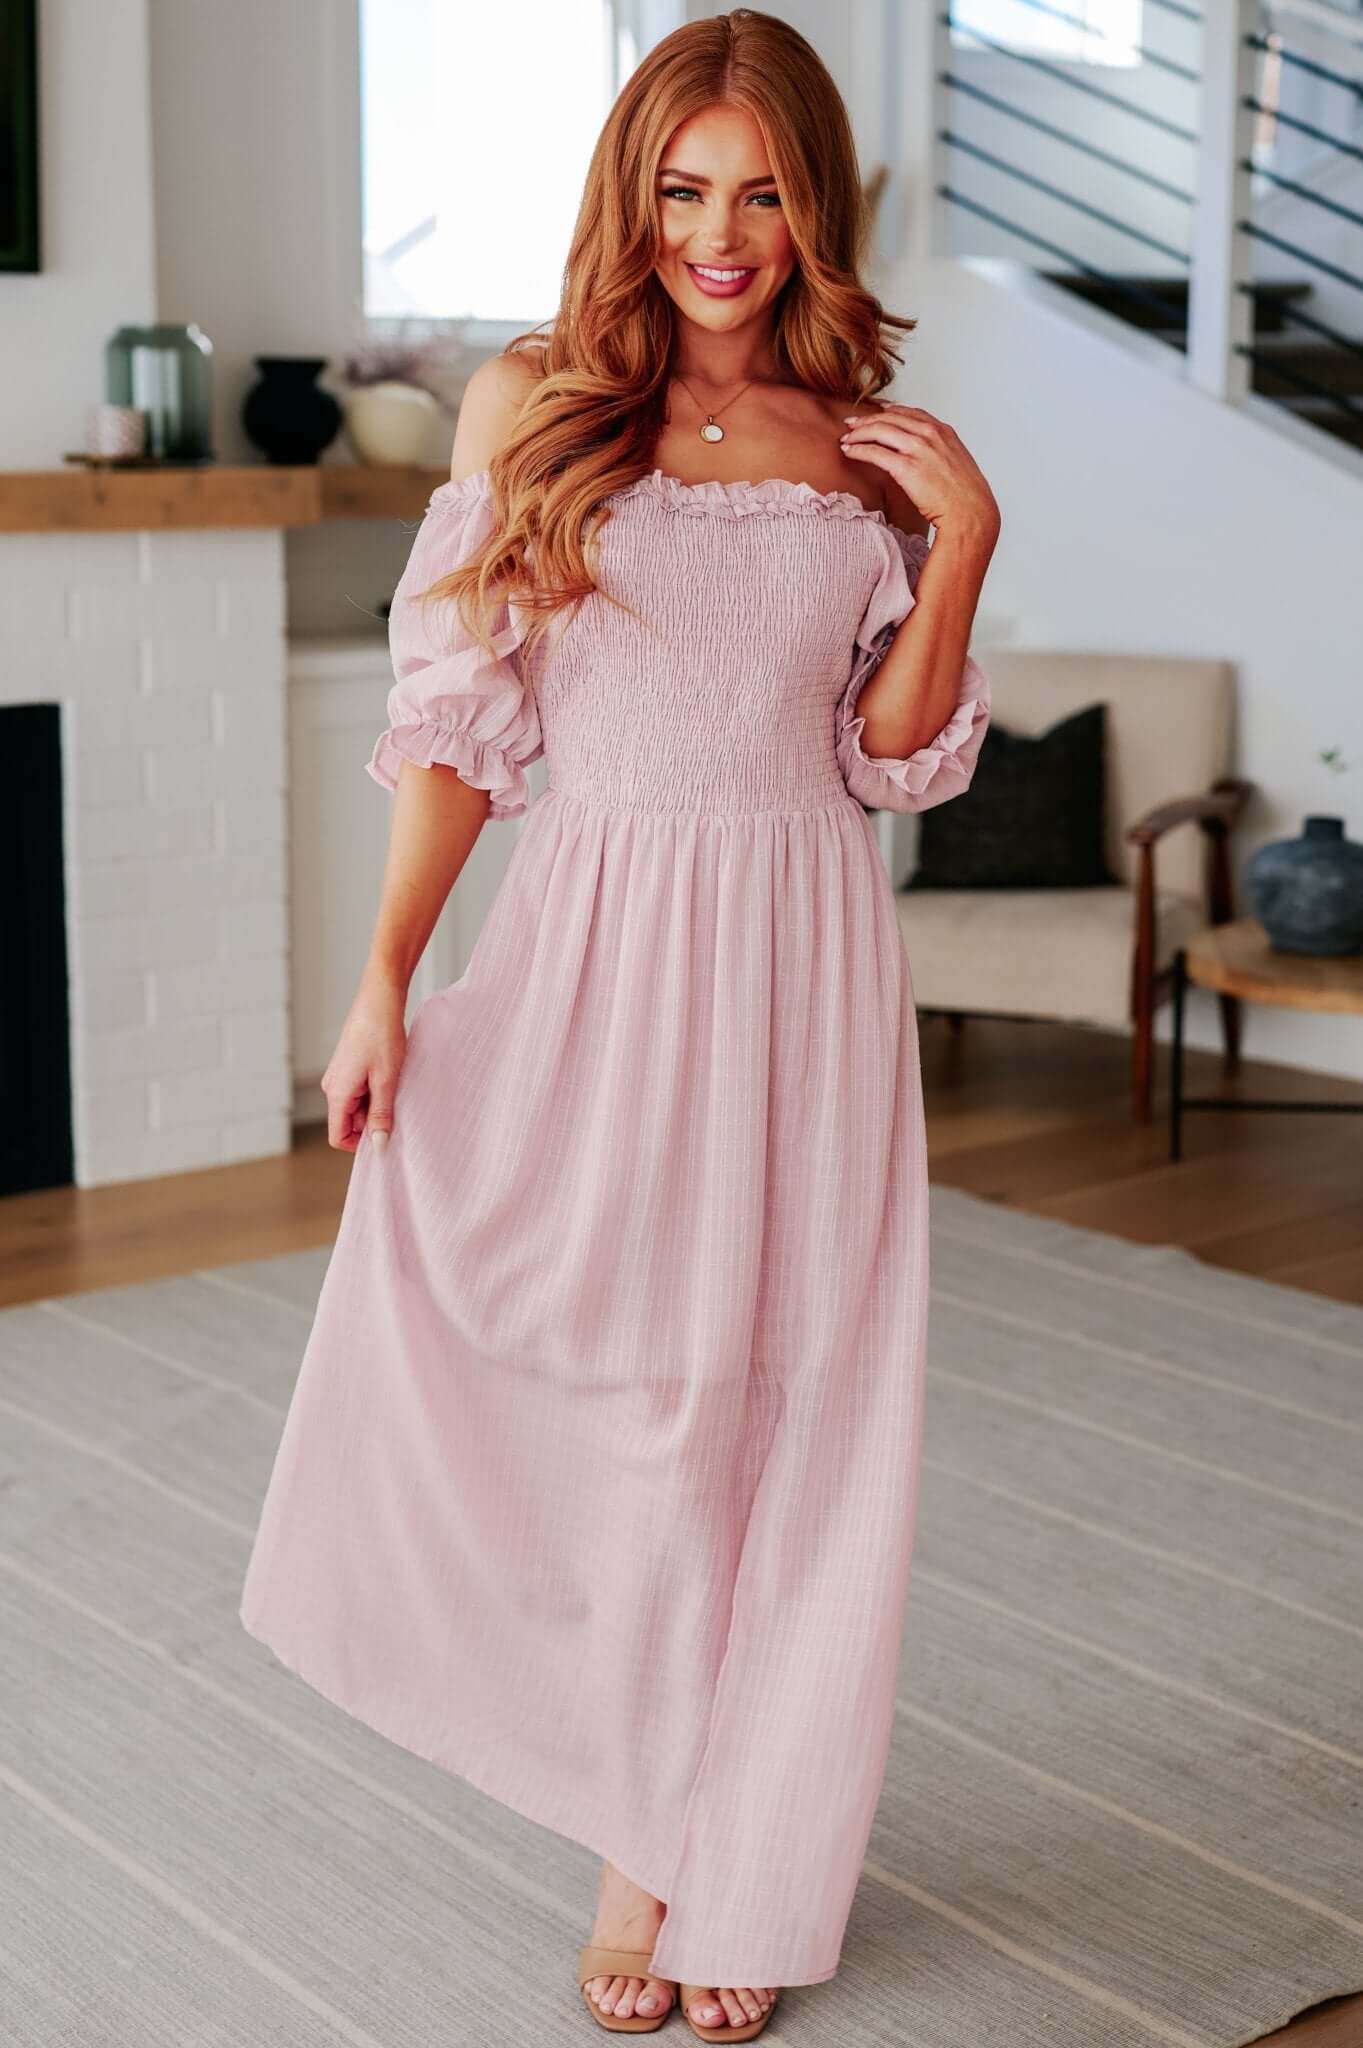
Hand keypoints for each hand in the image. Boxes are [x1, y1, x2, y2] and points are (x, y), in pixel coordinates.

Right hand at [321, 974, 408, 1152]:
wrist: (379, 999)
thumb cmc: (382, 1035)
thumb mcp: (386, 1080)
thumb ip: (381, 1115)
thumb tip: (378, 1145)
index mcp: (337, 1093)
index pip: (338, 1137)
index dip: (361, 1144)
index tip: (386, 1135)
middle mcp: (332, 1087)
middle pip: (349, 1122)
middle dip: (373, 1120)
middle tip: (397, 1103)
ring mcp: (339, 1076)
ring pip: (357, 1106)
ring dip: (377, 1103)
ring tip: (395, 1085)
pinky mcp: (348, 1067)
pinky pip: (359, 1091)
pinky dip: (376, 1090)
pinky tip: (391, 1075)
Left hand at [840, 402, 999, 542]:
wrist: (970, 513)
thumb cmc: (966, 497)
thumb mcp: (957, 464)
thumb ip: (940, 453)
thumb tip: (927, 459)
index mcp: (943, 431)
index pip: (910, 412)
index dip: (889, 410)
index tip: (876, 411)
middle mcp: (930, 434)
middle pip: (890, 418)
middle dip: (867, 419)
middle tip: (851, 424)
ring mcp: (918, 448)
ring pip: (879, 430)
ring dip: (859, 433)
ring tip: (846, 439)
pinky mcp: (906, 467)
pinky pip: (874, 452)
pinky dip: (858, 450)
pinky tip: (849, 451)